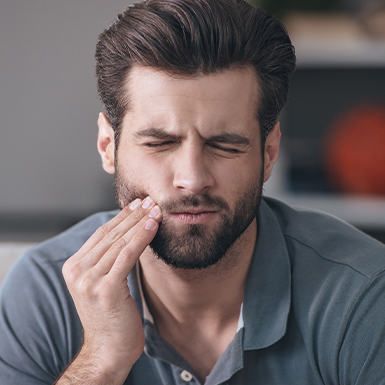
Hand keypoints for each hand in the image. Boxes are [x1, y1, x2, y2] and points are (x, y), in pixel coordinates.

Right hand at [58, 197, 161, 383]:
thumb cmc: (112, 317)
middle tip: (150, 201)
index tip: (138, 204)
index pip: (101, 234)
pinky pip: (127, 255)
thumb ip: (107, 260)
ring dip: (140, 223)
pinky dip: (141, 238)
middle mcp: (77, 271)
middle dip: (133, 215)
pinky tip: (153, 226)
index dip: (121, 217)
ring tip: (156, 210)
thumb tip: (127, 234)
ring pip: (120, 242)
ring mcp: (89, 280)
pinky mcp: (106, 288)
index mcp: (74, 267)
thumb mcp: (104, 283)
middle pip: (110, 234)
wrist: (108, 351)